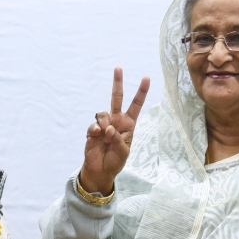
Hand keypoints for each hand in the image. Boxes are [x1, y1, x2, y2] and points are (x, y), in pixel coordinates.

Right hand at [80, 67, 149, 194]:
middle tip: (118, 68)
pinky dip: (95, 129)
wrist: (100, 170)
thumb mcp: (123, 151)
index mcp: (128, 125)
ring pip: (102, 112)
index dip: (141, 92)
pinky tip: (96, 136)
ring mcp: (104, 124)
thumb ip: (117, 138)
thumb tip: (108, 127)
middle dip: (117, 83)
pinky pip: (93, 124)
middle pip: (117, 98)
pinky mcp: (92, 130)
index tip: (146, 78)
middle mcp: (116, 121)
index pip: (136, 105)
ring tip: (105, 134)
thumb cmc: (115, 161)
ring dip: (104, 122)